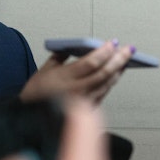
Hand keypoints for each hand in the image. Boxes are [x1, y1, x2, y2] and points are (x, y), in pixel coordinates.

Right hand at [19, 40, 133, 104]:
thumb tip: (78, 45)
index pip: (91, 63)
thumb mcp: (45, 69)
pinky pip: (104, 92)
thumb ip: (61, 56)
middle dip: (119, 60)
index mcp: (64, 78)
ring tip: (126, 58)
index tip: (113, 42)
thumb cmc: (36, 92)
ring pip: (107, 83)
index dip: (105, 52)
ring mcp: (84, 101)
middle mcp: (77, 90)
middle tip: (129, 49)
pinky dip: (112, 80)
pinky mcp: (88, 109)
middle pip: (104, 73)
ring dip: (118, 70)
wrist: (31, 117)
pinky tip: (117, 72)